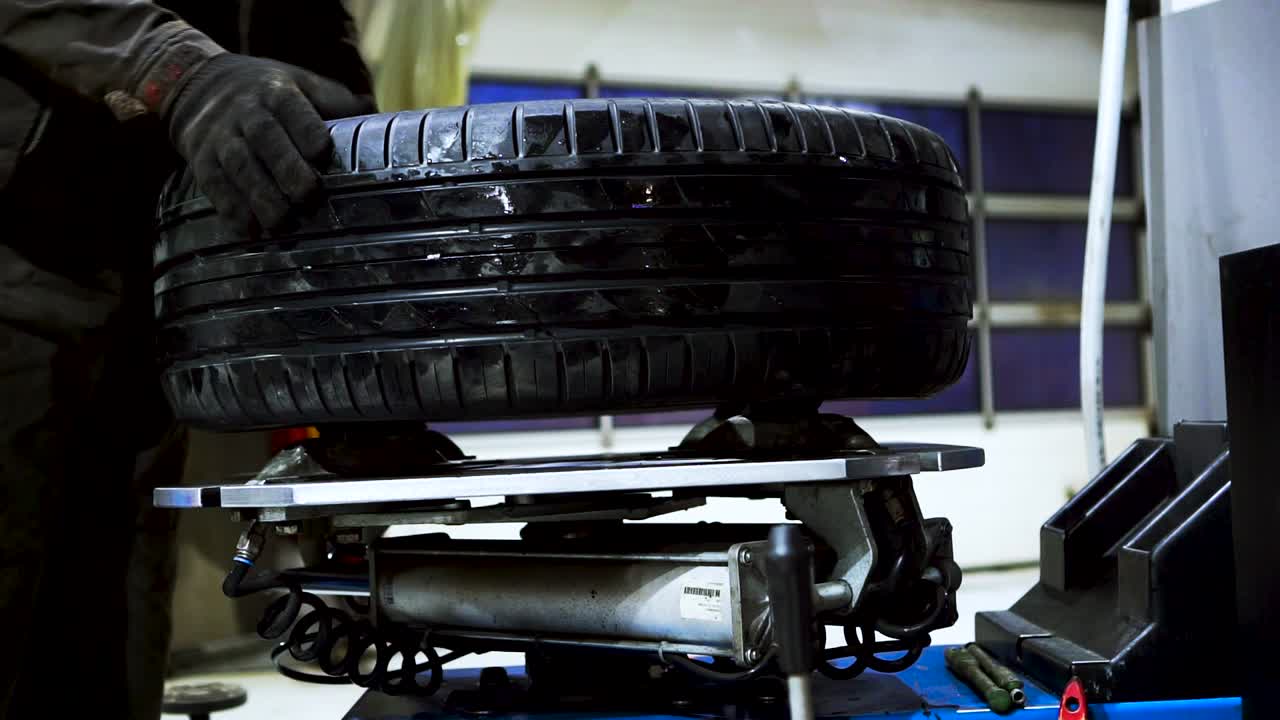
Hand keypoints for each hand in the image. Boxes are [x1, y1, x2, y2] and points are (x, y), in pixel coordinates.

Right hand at [165, 54, 375, 233]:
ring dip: (260, 197)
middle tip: (309, 198)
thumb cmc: (268, 94)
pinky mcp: (202, 160)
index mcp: (277, 91)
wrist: (198, 85)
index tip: (322, 153)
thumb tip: (376, 114)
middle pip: (265, 138)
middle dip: (286, 169)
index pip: (291, 108)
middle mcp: (245, 111)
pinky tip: (250, 232)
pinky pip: (213, 185)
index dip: (305, 129)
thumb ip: (337, 102)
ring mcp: (220, 136)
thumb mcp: (301, 84)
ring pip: (239, 165)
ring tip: (282, 224)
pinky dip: (231, 210)